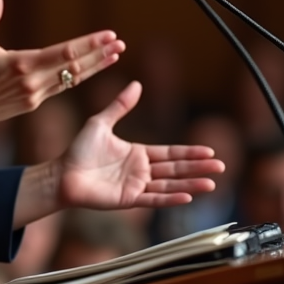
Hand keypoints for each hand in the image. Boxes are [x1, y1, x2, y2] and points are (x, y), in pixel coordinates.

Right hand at [0, 0, 124, 136]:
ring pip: (72, 79)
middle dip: (99, 55)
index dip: (88, 44)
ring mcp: (34, 95)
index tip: (108, 36)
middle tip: (120, 44)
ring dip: (95, 66)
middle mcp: (32, 82)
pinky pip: (62, 87)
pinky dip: (79, 77)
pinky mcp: (33, 103)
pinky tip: (91, 69)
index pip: (63, 53)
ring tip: (115, 55)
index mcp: (20, 64)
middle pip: (74, 67)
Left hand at [56, 81, 224, 209]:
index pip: (170, 152)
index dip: (190, 152)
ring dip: (191, 184)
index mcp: (137, 153)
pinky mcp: (129, 200)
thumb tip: (137, 83)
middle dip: (198, 167)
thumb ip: (120, 106)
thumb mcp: (101, 122)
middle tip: (221, 166)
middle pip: (176, 168)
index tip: (209, 151)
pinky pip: (154, 198)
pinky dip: (171, 198)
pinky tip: (188, 196)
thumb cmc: (78, 150)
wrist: (62, 174)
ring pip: (170, 185)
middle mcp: (141, 171)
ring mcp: (136, 186)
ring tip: (212, 183)